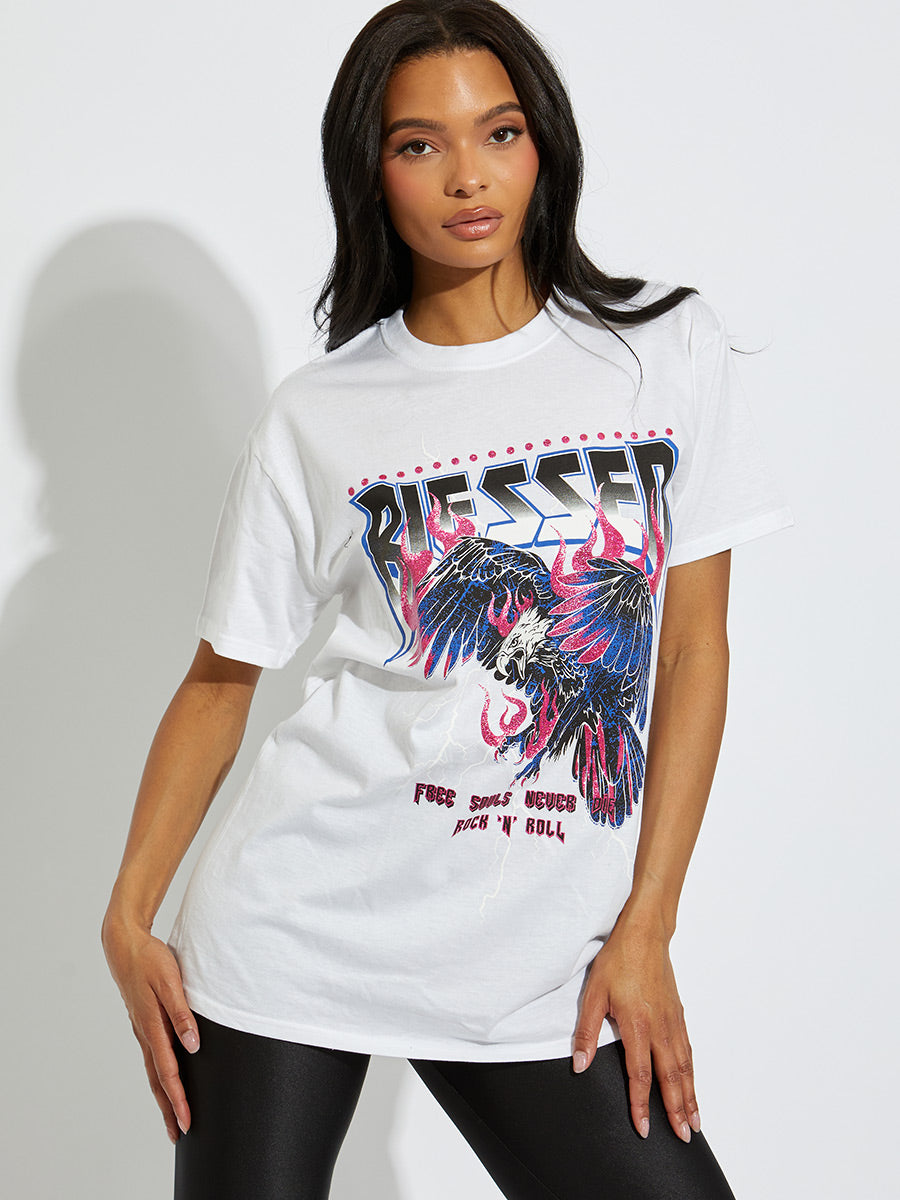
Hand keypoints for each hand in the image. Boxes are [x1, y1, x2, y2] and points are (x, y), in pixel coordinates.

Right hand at [101, 915, 200, 1143]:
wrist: (124, 944)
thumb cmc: (149, 960)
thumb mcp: (170, 982)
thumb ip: (182, 1014)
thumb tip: (193, 1045)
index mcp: (152, 1026)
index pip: (168, 1071)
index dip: (178, 1099)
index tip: (186, 1122)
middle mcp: (145, 1033)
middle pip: (157, 1079)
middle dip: (168, 1108)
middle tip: (177, 1134)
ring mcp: (142, 1028)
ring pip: (153, 1069)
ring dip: (163, 1094)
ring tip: (171, 1116)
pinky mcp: (143, 1021)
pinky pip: (152, 1055)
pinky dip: (159, 1074)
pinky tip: (164, 1078)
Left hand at [571, 914, 699, 1142]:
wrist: (644, 933)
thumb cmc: (618, 960)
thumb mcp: (593, 994)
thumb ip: (587, 1033)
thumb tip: (579, 1065)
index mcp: (638, 1026)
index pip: (641, 1076)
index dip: (642, 1105)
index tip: (643, 1129)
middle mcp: (660, 1028)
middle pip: (671, 1078)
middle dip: (676, 1111)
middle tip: (684, 1138)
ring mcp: (673, 1021)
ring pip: (684, 1067)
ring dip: (689, 1097)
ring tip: (694, 1123)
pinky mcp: (678, 1013)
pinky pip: (688, 1050)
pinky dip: (692, 1073)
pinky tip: (691, 1084)